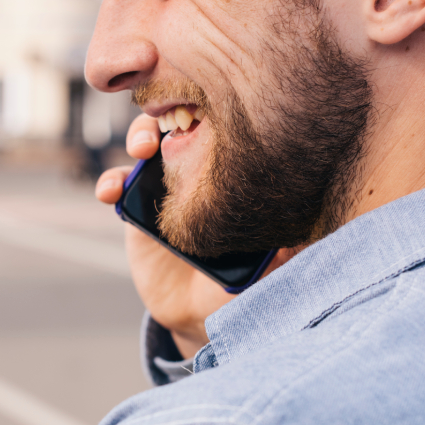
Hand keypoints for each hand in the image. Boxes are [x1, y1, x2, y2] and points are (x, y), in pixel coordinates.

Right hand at [96, 114, 296, 356]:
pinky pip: (118, 188)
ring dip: (138, 138)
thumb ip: (288, 246)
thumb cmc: (241, 282)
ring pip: (146, 148)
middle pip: (182, 127)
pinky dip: (110, 185)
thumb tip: (315, 228)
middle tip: (172, 125)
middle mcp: (196, 174)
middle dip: (173, 114)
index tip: (211, 111)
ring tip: (141, 150)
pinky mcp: (135, 212)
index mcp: (227, 175)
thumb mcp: (271, 265)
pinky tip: (109, 193)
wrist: (197, 313)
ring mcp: (163, 188)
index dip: (213, 113)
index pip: (221, 132)